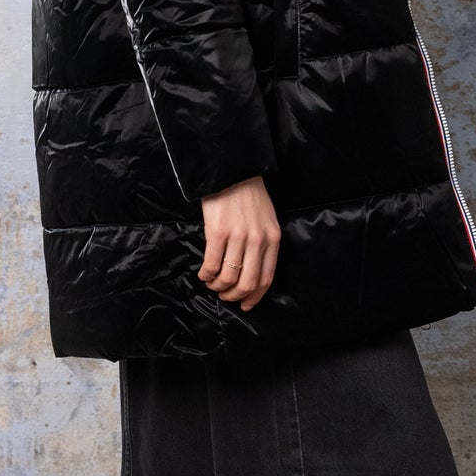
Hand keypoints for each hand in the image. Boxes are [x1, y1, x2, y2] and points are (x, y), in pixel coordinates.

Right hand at [198, 175, 280, 311]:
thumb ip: (263, 242)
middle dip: (234, 296)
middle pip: (247, 283)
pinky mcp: (217, 232)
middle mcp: (258, 240)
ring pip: (228, 277)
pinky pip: (211, 264)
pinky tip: (203, 273)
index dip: (254, 296)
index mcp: (272, 238)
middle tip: (224, 296)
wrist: (232, 171)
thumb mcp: (266, 218)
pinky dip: (206, 275)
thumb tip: (252, 270)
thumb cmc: (248, 195)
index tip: (245, 304)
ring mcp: (238, 237)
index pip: (266, 278)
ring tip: (211, 283)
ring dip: (217, 286)